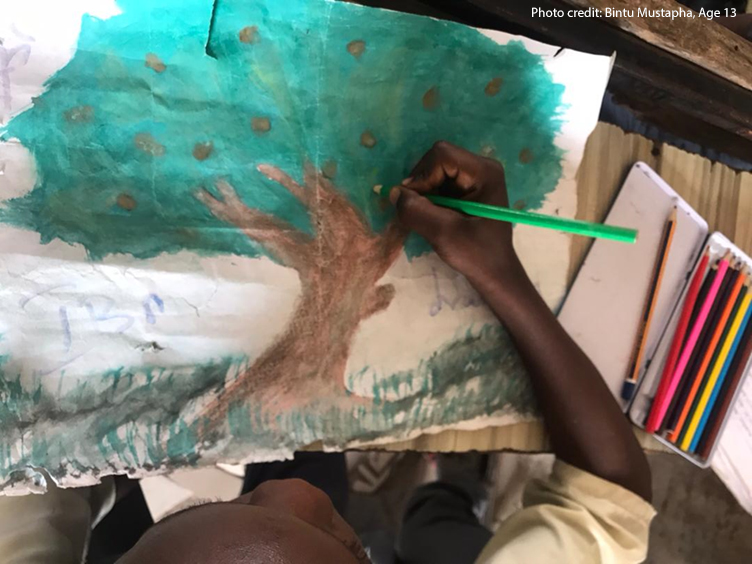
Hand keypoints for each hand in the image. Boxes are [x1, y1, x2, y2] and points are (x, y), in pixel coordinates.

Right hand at [390, 141, 520, 284]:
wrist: (494, 273)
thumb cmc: (477, 254)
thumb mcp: (444, 234)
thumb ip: (417, 212)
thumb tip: (393, 193)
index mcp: (484, 172)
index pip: (442, 155)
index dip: (423, 176)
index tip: (416, 203)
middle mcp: (480, 168)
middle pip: (436, 159)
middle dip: (421, 184)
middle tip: (420, 211)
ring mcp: (473, 178)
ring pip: (433, 171)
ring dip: (423, 193)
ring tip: (429, 217)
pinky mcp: (465, 189)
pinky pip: (436, 183)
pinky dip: (427, 198)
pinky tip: (433, 217)